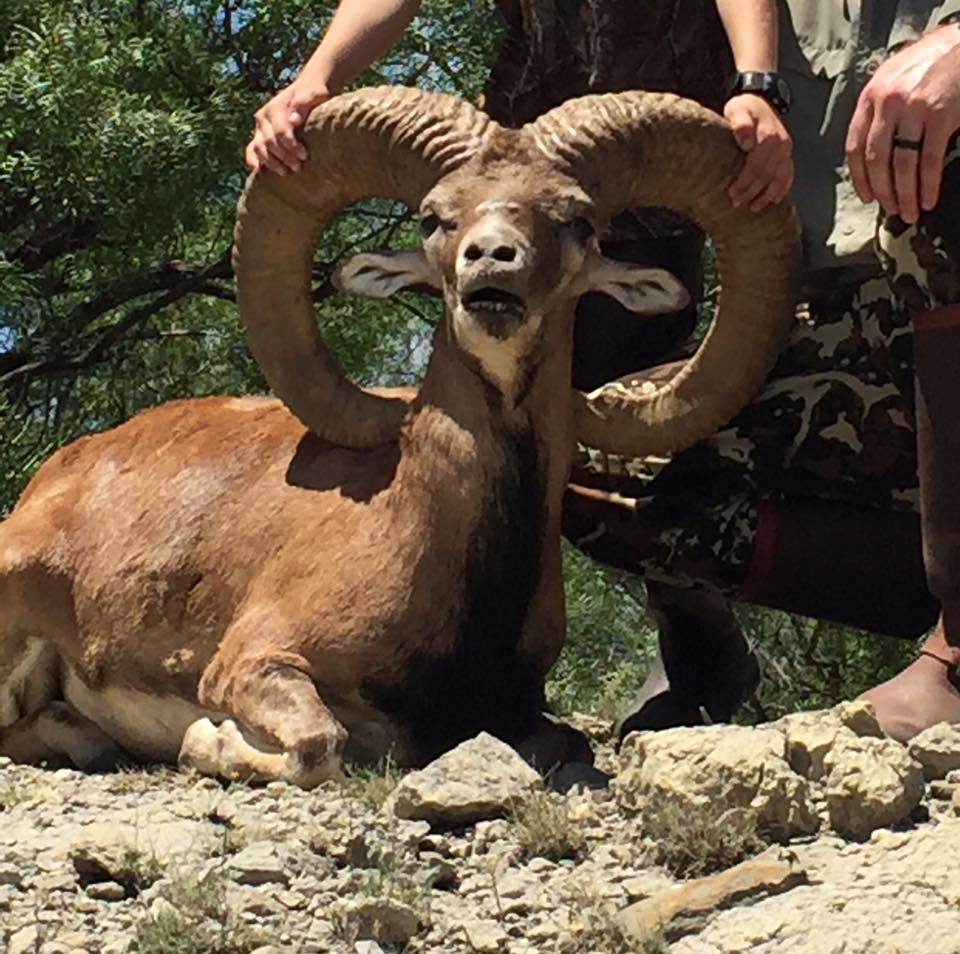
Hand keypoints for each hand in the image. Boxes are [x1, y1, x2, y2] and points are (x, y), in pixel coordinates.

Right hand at [245, 81, 332, 174]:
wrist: (308, 89)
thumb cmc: (313, 93)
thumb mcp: (313, 93)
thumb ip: (304, 102)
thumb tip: (293, 120)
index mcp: (275, 107)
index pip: (280, 130)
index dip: (291, 145)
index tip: (304, 156)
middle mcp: (264, 117)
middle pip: (270, 141)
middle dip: (283, 156)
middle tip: (298, 167)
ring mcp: (260, 127)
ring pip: (259, 148)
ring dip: (271, 162)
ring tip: (285, 172)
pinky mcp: (260, 136)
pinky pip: (252, 149)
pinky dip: (253, 160)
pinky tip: (258, 171)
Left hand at [725, 94, 794, 211]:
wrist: (758, 101)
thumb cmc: (744, 108)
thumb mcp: (737, 109)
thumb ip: (740, 123)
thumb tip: (746, 142)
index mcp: (769, 136)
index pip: (757, 166)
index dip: (745, 182)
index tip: (732, 193)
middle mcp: (781, 145)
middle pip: (767, 175)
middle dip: (752, 191)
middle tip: (736, 203)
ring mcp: (786, 151)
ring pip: (780, 178)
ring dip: (766, 195)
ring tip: (753, 208)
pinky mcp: (787, 155)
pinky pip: (788, 175)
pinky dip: (782, 189)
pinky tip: (774, 201)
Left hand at [846, 24, 959, 222]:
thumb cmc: (932, 62)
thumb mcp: (895, 79)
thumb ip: (880, 112)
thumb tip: (876, 155)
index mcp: (871, 96)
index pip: (855, 146)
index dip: (859, 177)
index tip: (867, 196)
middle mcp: (887, 102)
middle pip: (877, 160)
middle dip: (883, 192)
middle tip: (891, 210)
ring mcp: (913, 108)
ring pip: (901, 165)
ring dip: (905, 195)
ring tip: (909, 212)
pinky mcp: (941, 115)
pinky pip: (929, 160)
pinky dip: (928, 184)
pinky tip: (928, 199)